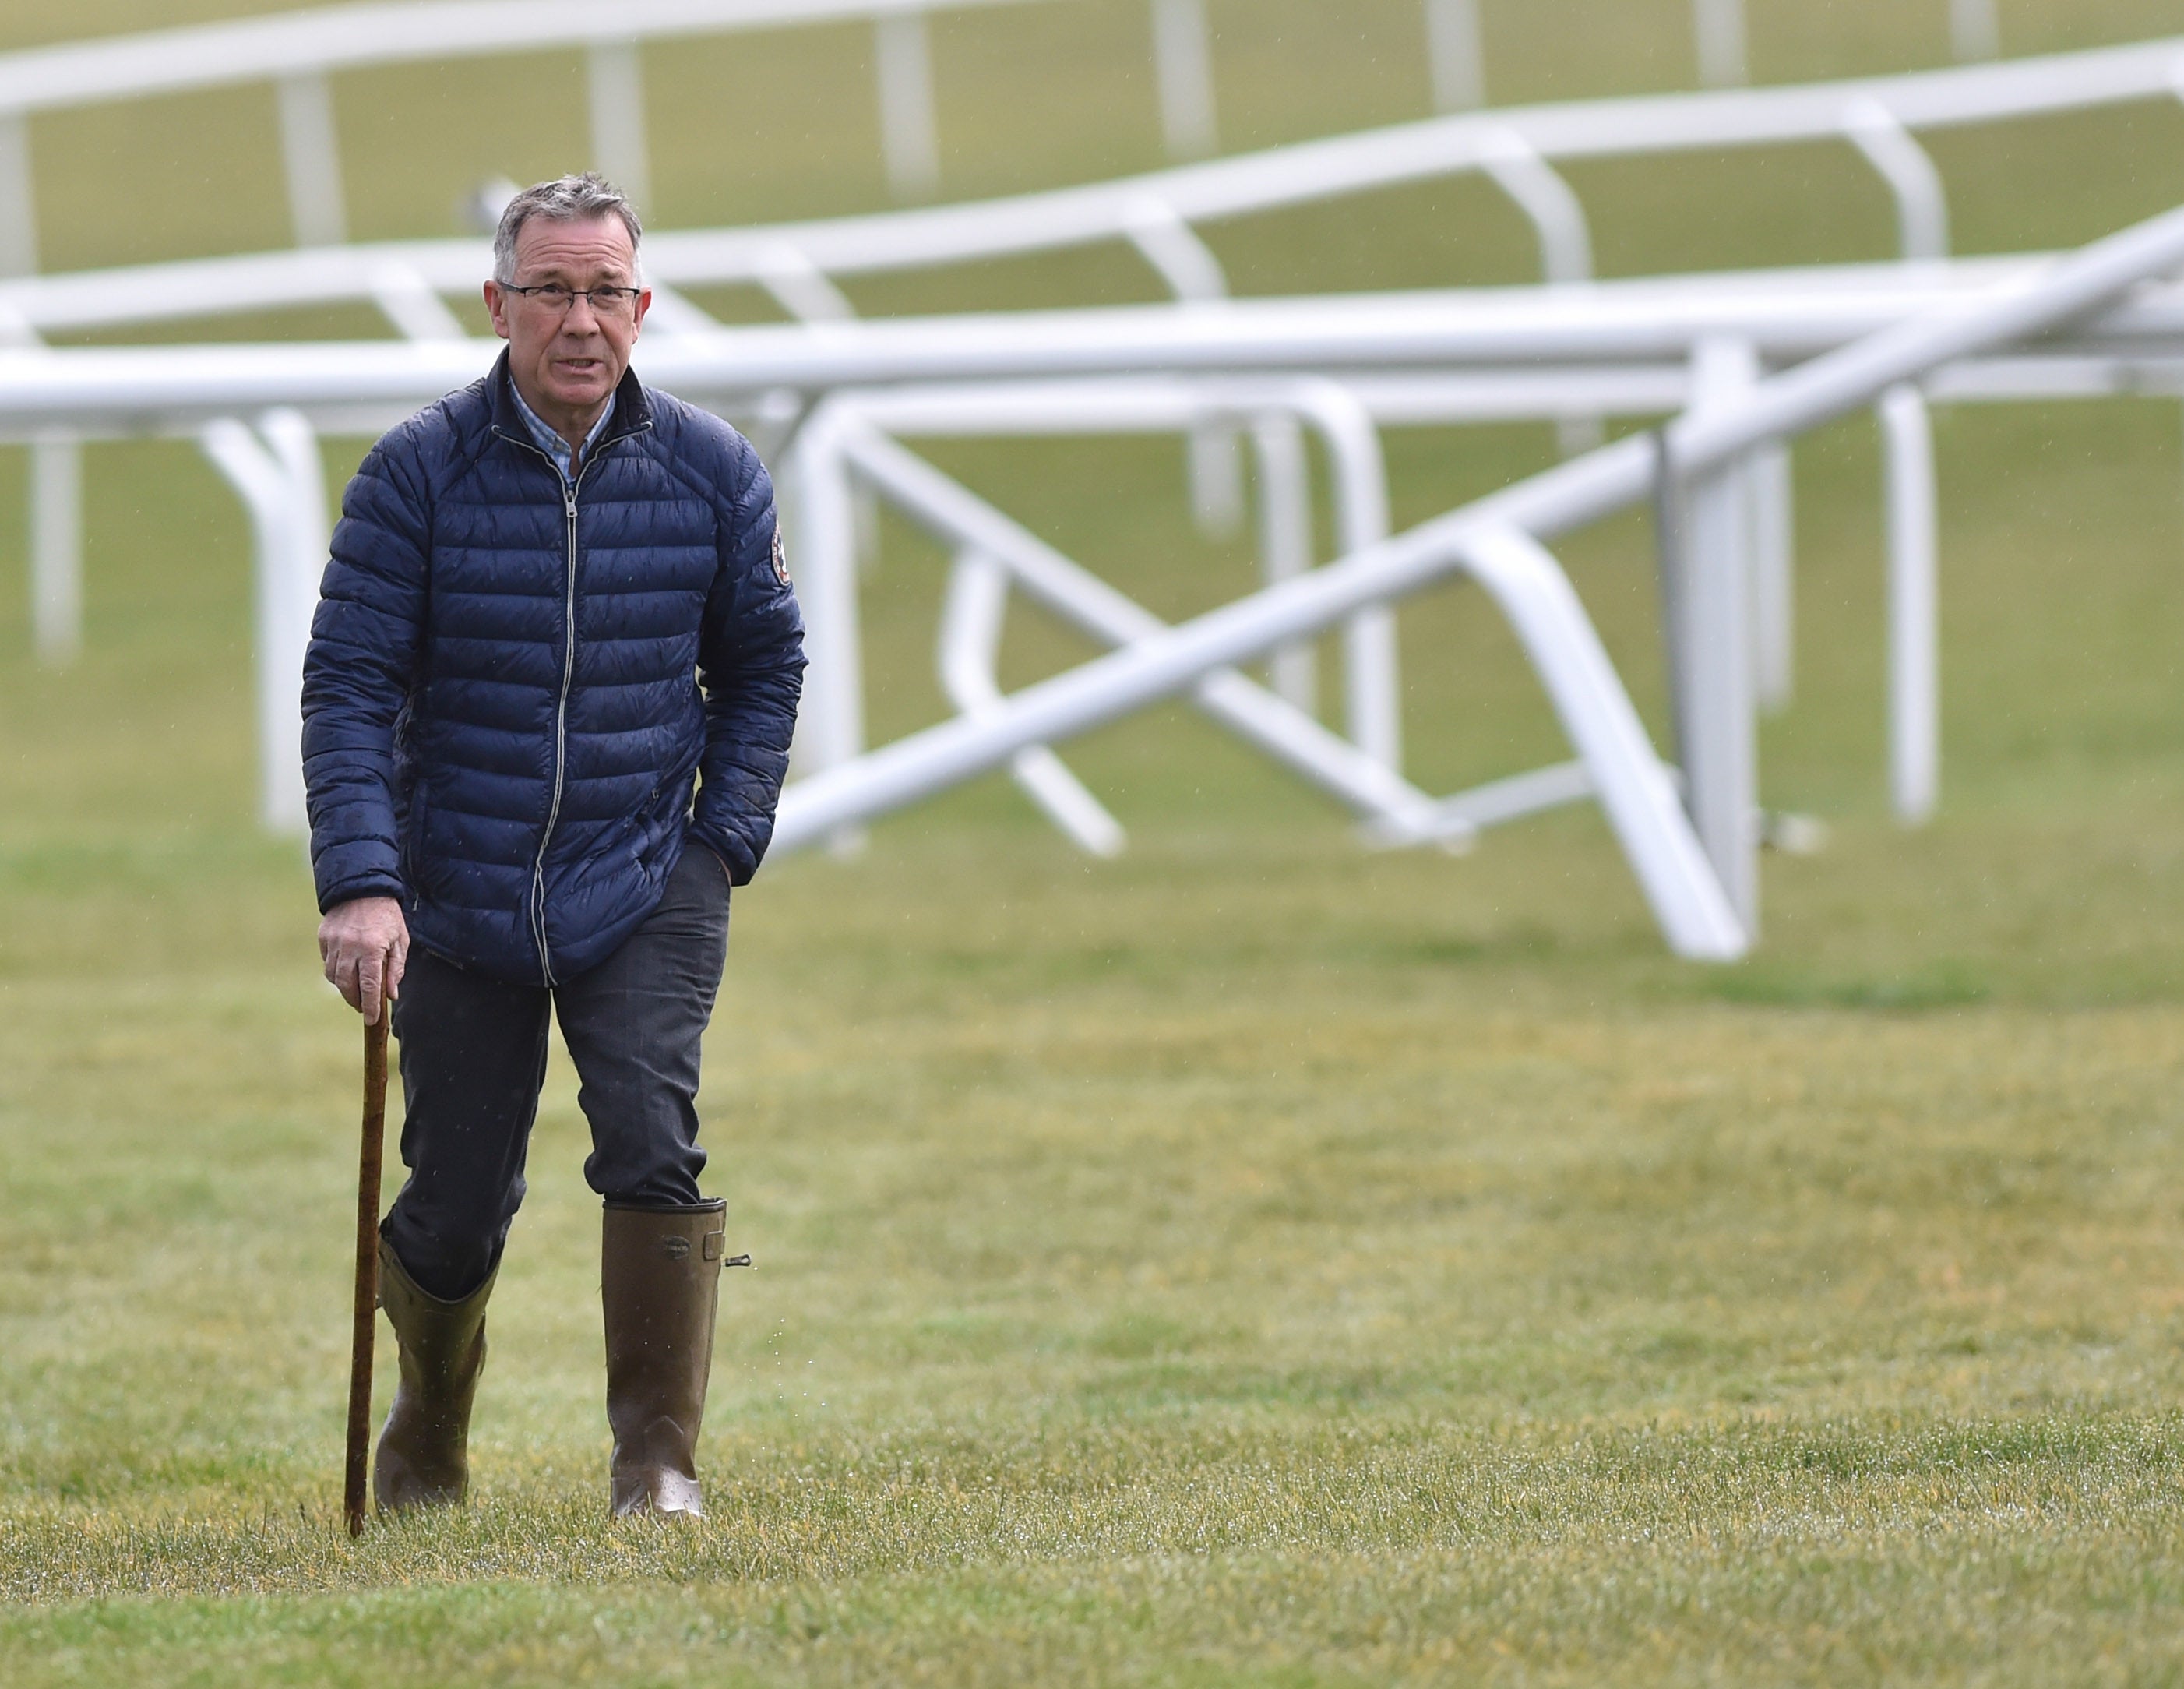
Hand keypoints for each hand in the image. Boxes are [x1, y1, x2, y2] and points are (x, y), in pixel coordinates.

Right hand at [319, 896, 409, 1025]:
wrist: (363, 887)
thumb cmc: (387, 916)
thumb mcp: (400, 940)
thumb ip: (396, 969)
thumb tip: (391, 995)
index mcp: (372, 947)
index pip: (369, 985)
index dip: (370, 1006)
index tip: (371, 1020)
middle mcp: (350, 946)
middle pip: (347, 985)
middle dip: (355, 1000)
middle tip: (363, 1007)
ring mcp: (333, 942)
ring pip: (333, 976)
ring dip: (344, 988)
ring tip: (355, 991)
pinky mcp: (323, 937)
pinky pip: (327, 962)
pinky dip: (335, 972)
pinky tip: (346, 971)